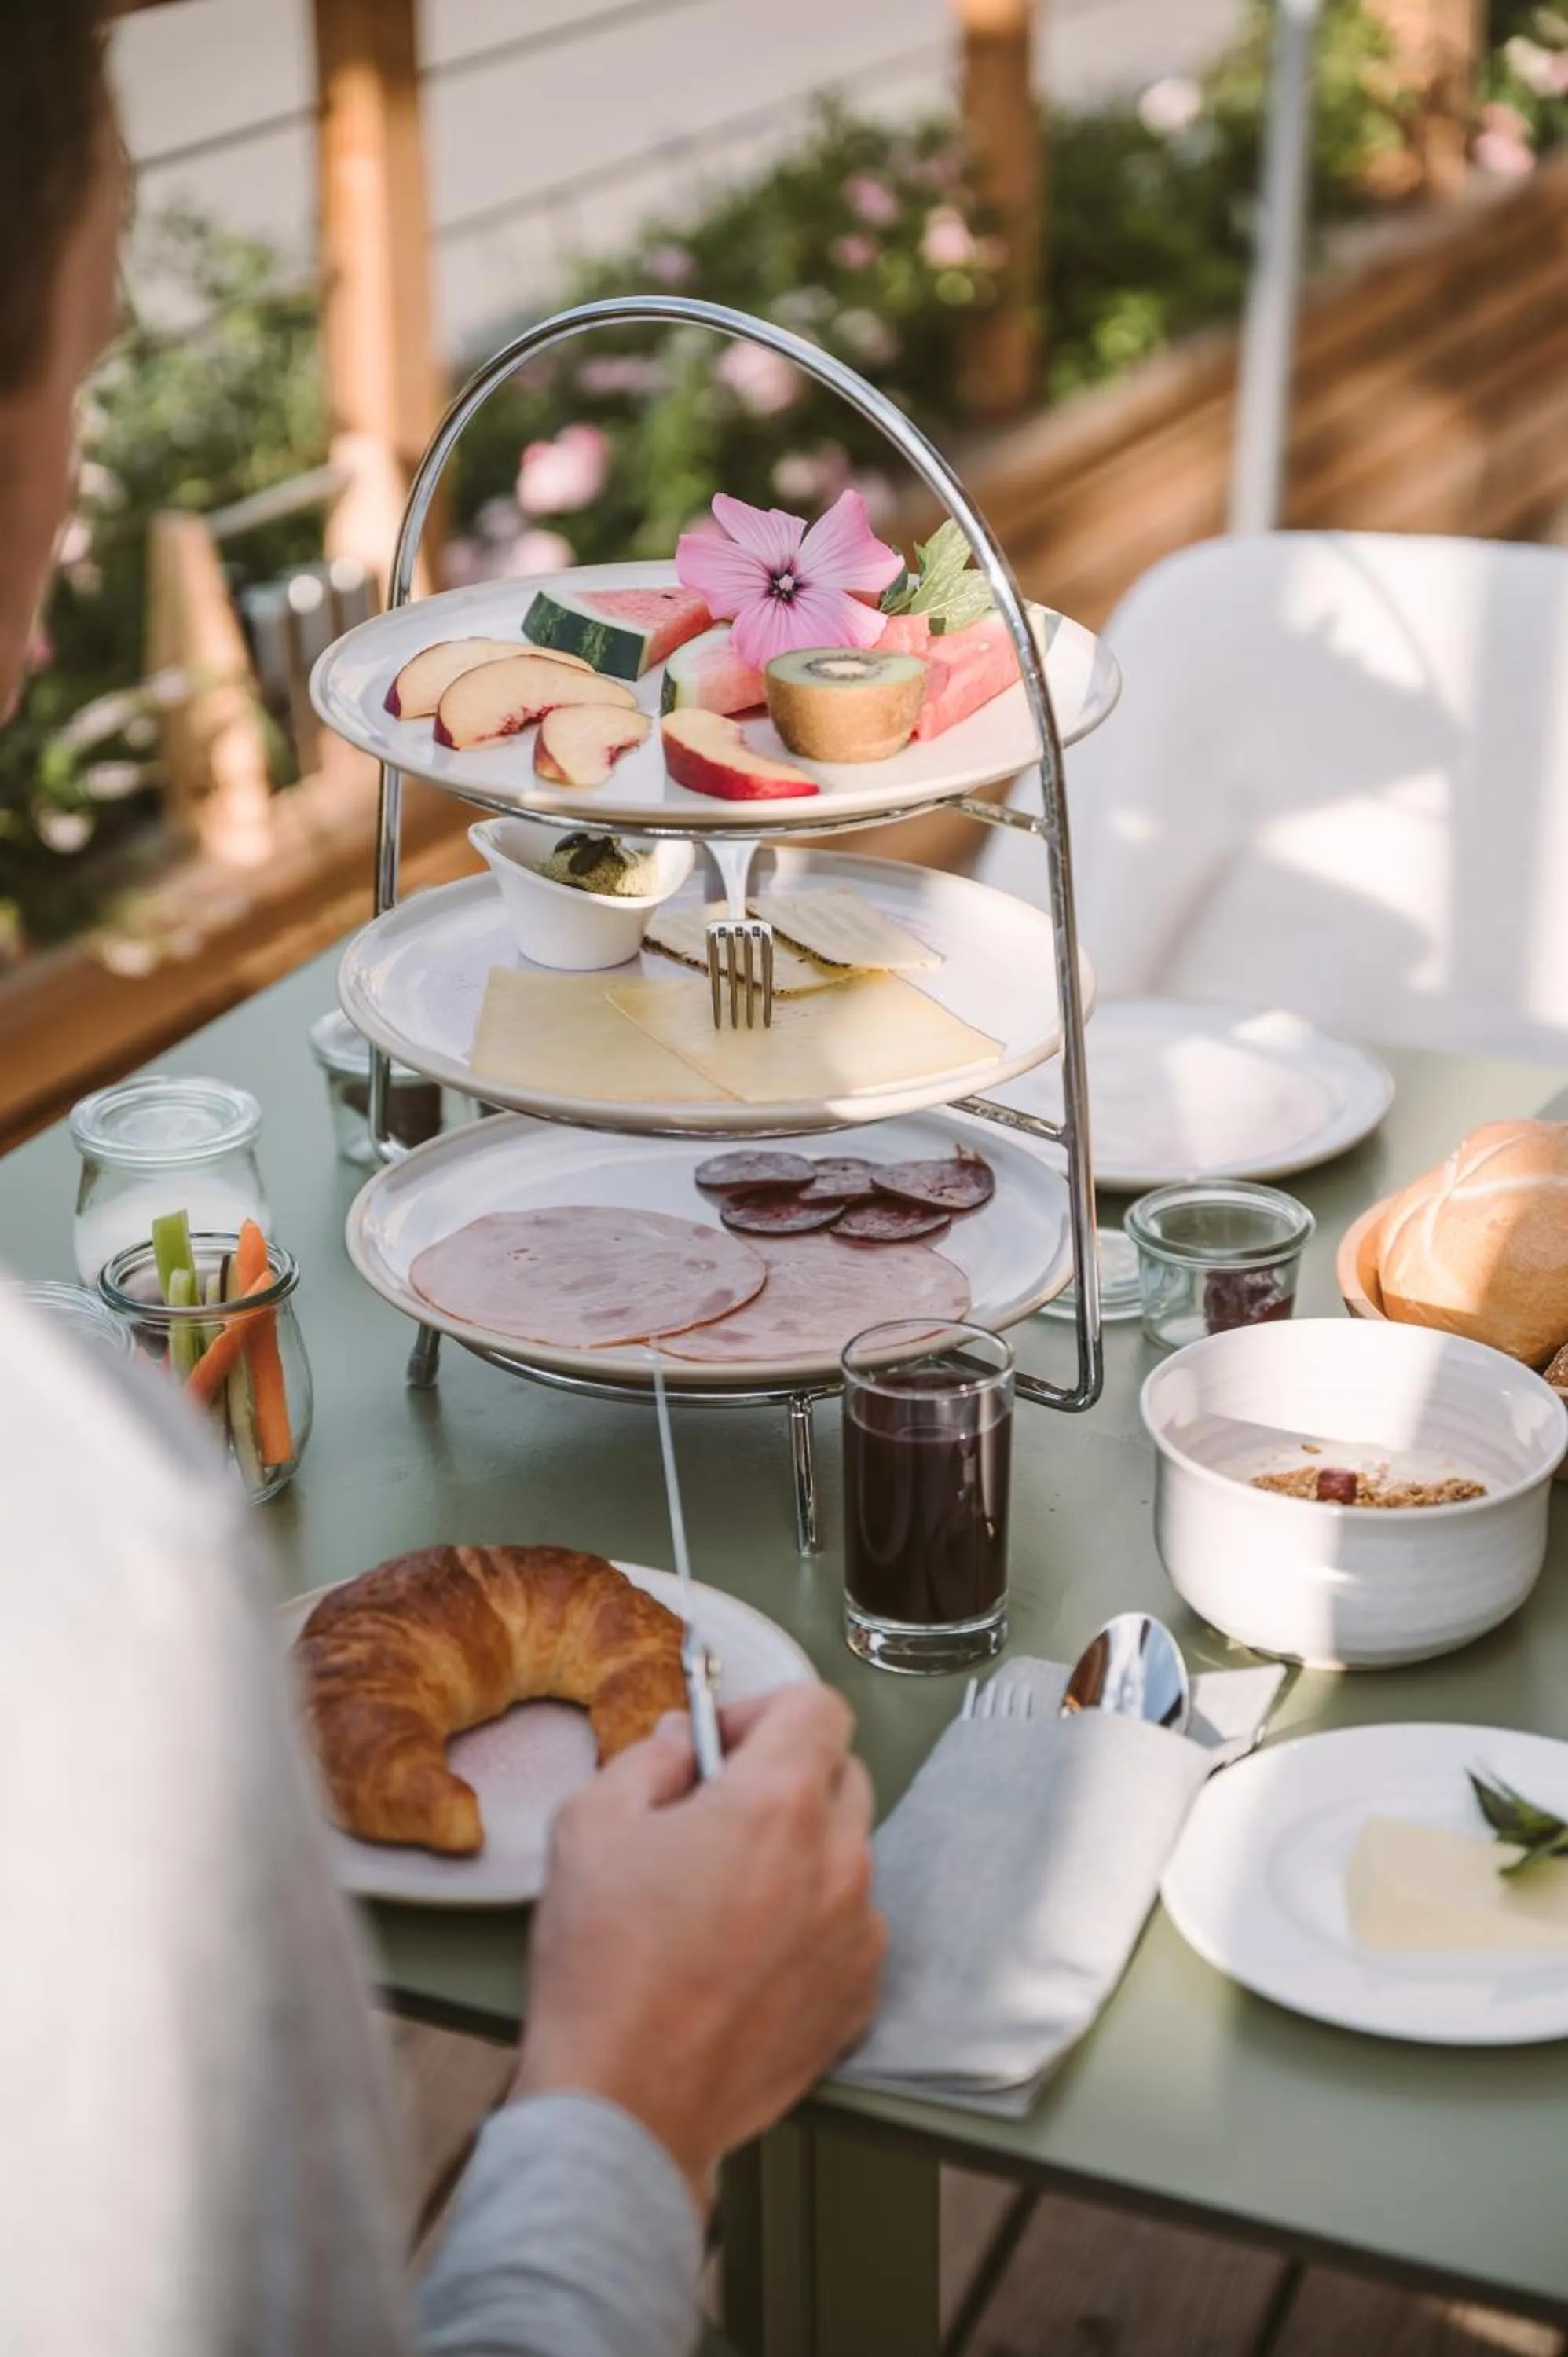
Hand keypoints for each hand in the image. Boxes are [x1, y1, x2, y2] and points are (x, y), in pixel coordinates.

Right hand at [513, 1685, 883, 2213]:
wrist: (625, 2105)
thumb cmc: (602, 1966)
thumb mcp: (590, 1824)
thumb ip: (648, 1759)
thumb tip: (683, 1742)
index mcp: (779, 1804)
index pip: (818, 1706)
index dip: (764, 1710)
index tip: (723, 1743)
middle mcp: (839, 1861)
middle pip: (840, 1776)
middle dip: (783, 1778)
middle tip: (714, 1816)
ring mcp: (859, 1934)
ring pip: (845, 1855)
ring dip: (798, 1855)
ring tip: (723, 1899)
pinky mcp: (859, 1997)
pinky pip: (850, 1929)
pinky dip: (809, 1926)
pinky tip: (744, 1957)